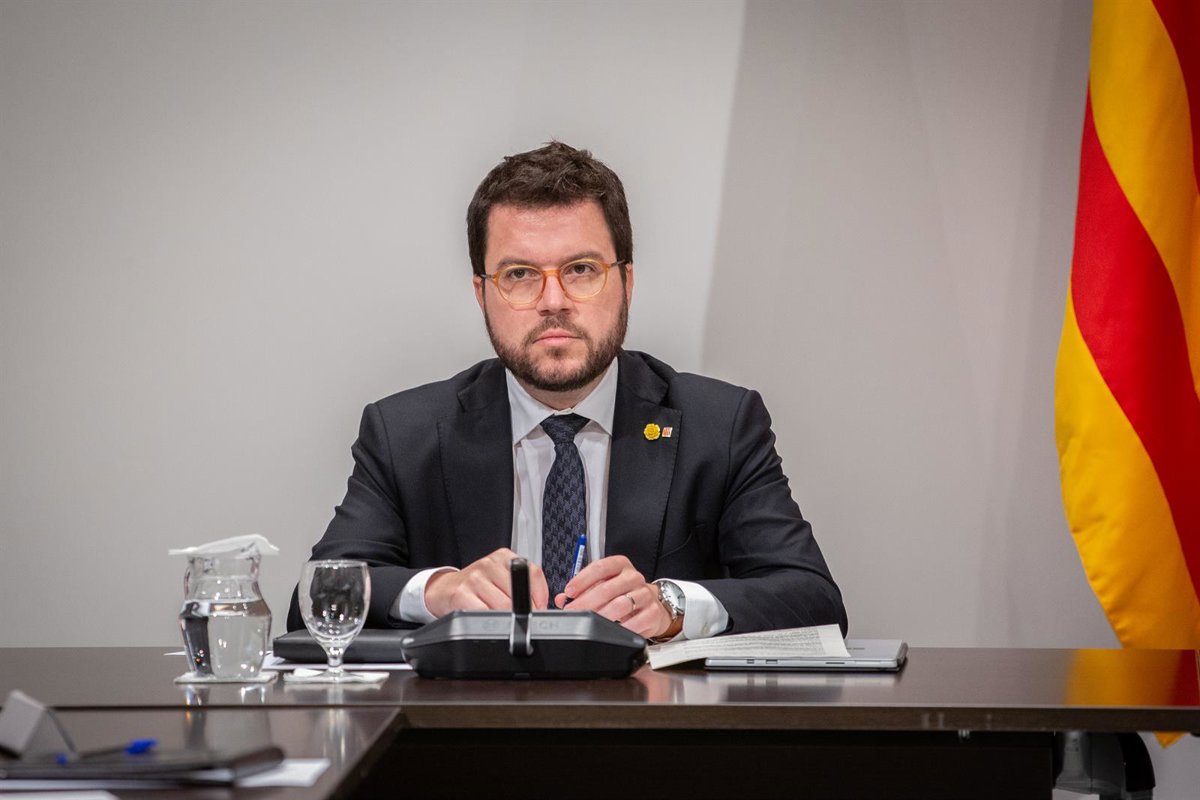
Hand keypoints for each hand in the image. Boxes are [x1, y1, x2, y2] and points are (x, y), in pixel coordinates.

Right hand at [425, 548, 549, 616]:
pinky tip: (486, 619)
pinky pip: (484, 613)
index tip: (537, 607)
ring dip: (506, 618)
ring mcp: (474, 578)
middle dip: (523, 612)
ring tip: (499, 617)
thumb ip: (521, 585)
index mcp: (503, 557)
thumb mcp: (500, 578)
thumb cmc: (476, 586)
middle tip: (518, 618)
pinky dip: (490, 621)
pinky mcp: (462, 594)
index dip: (539, 596)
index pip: (533, 573)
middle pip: (519, 595)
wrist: (444, 589)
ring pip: (503, 606)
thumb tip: (539, 606)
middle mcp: (489, 564)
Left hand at [556, 555, 671, 638]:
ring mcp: (644, 594)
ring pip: (621, 605)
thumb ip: (582, 590)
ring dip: (602, 616)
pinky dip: (621, 628)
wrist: (651, 604)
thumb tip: (561, 599)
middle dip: (586, 602)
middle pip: (607, 588)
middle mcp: (633, 577)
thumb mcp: (603, 585)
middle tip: (574, 612)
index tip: (569, 592)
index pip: (600, 567)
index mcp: (620, 565)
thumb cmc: (623, 593)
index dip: (582, 580)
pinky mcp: (652, 612)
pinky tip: (611, 631)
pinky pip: (635, 622)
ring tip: (591, 623)